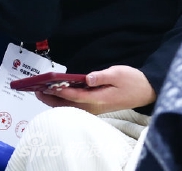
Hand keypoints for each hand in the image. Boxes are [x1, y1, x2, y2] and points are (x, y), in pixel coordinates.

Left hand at [35, 66, 155, 115]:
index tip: (47, 86)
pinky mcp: (96, 106)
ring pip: (70, 107)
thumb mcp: (118, 73)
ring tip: (41, 92)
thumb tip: (87, 78)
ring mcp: (95, 108)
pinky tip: (57, 95)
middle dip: (51, 99)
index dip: (60, 91)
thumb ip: (101, 76)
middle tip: (36, 90)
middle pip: (68, 105)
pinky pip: (76, 106)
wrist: (145, 91)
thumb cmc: (132, 81)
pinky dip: (64, 101)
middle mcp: (95, 106)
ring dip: (55, 101)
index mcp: (99, 99)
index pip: (75, 96)